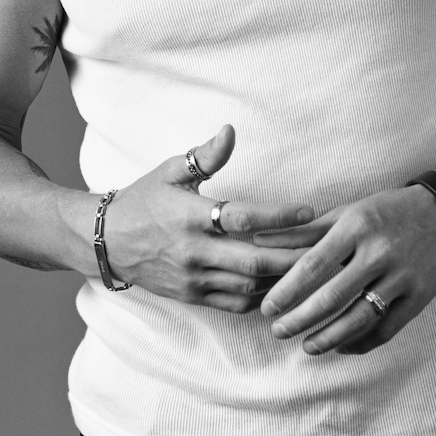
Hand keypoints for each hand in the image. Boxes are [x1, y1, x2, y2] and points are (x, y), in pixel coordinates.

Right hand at [103, 126, 314, 313]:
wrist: (107, 242)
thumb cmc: (144, 200)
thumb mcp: (170, 171)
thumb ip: (205, 156)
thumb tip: (230, 131)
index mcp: (191, 216)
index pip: (243, 218)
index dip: (280, 216)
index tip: (310, 212)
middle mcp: (194, 251)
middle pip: (254, 262)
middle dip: (294, 258)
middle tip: (327, 249)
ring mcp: (194, 279)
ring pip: (250, 288)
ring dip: (284, 280)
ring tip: (315, 269)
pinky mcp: (194, 297)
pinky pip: (237, 304)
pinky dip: (264, 298)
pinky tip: (285, 285)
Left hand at [257, 185, 435, 354]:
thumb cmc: (385, 211)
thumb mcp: (346, 212)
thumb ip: (304, 232)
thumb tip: (260, 241)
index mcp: (356, 227)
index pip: (313, 265)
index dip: (286, 291)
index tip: (267, 308)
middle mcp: (379, 253)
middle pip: (332, 297)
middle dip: (300, 319)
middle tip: (278, 331)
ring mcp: (402, 277)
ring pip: (359, 319)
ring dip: (328, 338)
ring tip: (307, 347)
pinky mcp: (419, 297)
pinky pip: (387, 329)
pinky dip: (361, 343)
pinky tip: (342, 347)